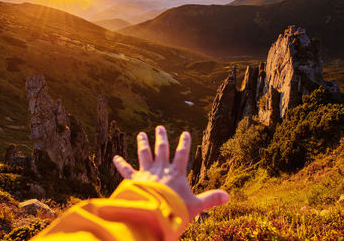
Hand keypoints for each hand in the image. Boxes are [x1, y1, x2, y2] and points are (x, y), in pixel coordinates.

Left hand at [113, 125, 229, 220]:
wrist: (155, 214)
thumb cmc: (176, 210)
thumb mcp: (196, 205)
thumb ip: (211, 199)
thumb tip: (229, 196)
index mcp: (176, 173)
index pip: (182, 154)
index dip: (184, 143)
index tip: (185, 133)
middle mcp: (161, 169)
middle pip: (161, 149)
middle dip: (161, 138)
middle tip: (159, 128)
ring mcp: (147, 173)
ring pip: (144, 154)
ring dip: (143, 144)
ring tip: (141, 134)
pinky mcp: (135, 180)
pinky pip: (126, 171)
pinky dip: (120, 164)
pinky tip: (115, 157)